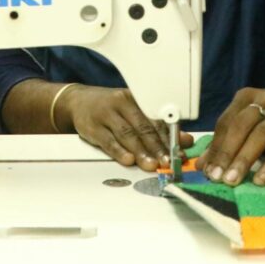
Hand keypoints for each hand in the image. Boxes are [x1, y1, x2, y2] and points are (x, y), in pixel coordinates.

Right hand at [61, 85, 193, 171]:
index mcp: (136, 99)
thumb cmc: (111, 108)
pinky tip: (128, 159)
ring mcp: (106, 114)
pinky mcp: (92, 126)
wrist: (78, 101)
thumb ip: (159, 127)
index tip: (179, 153)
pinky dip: (119, 151)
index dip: (170, 137)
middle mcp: (122, 103)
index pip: (156, 119)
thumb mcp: (135, 112)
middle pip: (143, 127)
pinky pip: (108, 140)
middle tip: (168, 162)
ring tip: (151, 165)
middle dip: (157, 147)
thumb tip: (185, 140)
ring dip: (141, 151)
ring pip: (127, 134)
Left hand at [196, 84, 264, 186]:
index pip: (226, 122)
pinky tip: (259, 180)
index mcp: (246, 97)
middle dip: (226, 153)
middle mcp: (264, 101)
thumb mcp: (249, 122)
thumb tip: (203, 166)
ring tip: (232, 180)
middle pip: (240, 126)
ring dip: (244, 159)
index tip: (205, 170)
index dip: (214, 146)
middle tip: (216, 177)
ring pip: (261, 135)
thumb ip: (226, 140)